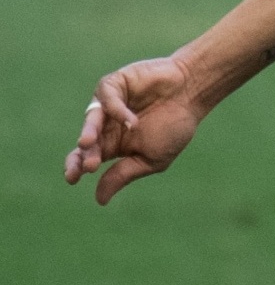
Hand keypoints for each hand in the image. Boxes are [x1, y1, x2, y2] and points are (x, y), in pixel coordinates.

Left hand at [63, 56, 206, 204]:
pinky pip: (107, 98)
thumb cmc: (175, 126)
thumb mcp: (151, 159)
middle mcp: (107, 124)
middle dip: (83, 154)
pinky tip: (132, 123)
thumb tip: (99, 200)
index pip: (88, 156)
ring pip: (91, 118)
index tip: (73, 179)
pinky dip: (116, 111)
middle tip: (89, 165)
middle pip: (86, 140)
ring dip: (88, 131)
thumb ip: (124, 175)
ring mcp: (109, 103)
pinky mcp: (115, 84)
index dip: (77, 166)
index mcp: (115, 144)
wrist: (192, 94)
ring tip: (87, 143)